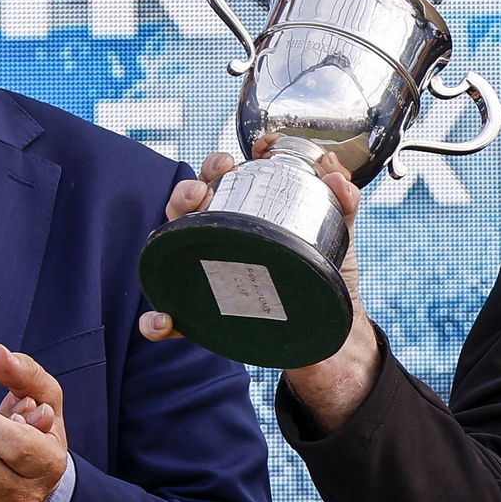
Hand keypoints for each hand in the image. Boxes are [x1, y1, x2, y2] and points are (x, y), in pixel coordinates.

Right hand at [139, 143, 383, 426]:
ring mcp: (208, 280)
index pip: (220, 184)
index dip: (216, 168)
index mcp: (245, 218)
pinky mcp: (205, 319)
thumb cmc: (324, 279)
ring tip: (181, 228)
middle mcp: (219, 245)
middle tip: (201, 191)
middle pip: (187, 210)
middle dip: (186, 191)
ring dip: (165, 235)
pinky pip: (172, 320)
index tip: (228, 164)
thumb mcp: (338, 239)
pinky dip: (158, 320)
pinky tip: (161, 320)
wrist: (330, 337)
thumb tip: (339, 177)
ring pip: (170, 253)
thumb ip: (342, 205)